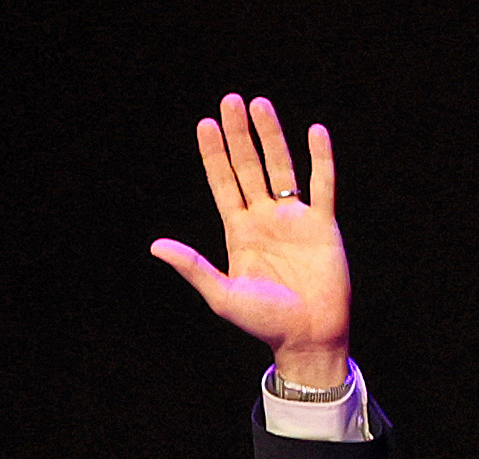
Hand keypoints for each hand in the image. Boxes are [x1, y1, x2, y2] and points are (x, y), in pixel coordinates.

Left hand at [151, 94, 349, 389]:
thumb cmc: (264, 323)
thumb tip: (155, 246)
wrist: (308, 338)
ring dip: (271, 137)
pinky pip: (322, 185)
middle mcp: (265, 220)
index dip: (214, 154)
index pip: (223, 183)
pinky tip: (315, 132)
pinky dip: (321, 159)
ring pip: (281, 167)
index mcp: (239, 232)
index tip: (206, 124)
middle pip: (249, 166)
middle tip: (230, 100)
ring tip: (260, 104)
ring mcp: (294, 220)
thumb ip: (193, 266)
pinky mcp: (323, 226)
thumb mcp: (223, 295)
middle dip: (239, 135)